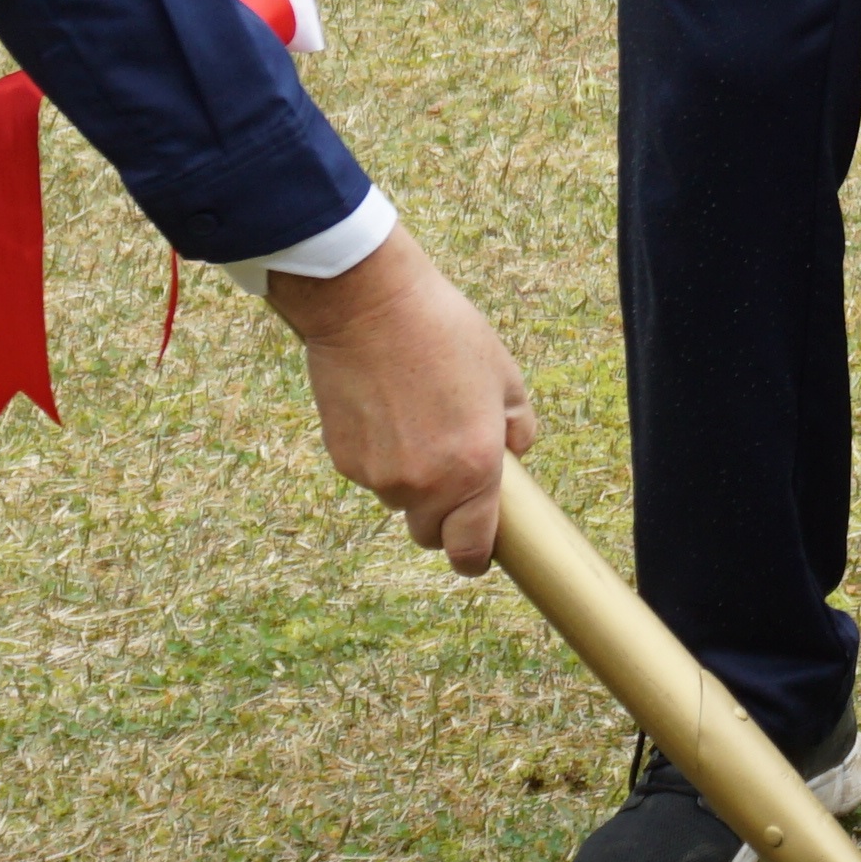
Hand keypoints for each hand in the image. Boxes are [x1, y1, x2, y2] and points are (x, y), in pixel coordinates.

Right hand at [267, 232, 534, 570]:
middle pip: (430, 532)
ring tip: (415, 418)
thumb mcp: (504, 375)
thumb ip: (517, 429)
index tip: (478, 547)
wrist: (369, 305)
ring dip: (409, 478)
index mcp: (472, 469)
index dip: (475, 556)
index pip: (469, 553)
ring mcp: (378, 475)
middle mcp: (423, 484)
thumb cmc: (445, 333)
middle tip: (450, 464)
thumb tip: (514, 455)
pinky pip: (369, 473)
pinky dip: (378, 454)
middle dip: (442, 513)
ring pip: (398, 499)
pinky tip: (384, 408)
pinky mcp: (343, 458)